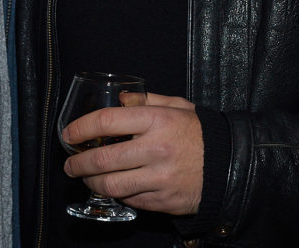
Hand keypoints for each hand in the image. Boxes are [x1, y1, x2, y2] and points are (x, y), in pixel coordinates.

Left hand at [62, 93, 202, 215]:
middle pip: (102, 159)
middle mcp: (156, 149)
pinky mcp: (162, 200)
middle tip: (70, 165)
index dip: (81, 128)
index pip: (107, 122)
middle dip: (78, 164)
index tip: (69, 134)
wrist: (230, 165)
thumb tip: (119, 98)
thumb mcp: (178, 106)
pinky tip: (113, 187)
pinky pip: (129, 199)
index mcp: (157, 121)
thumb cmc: (201, 133)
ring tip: (86, 179)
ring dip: (92, 183)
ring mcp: (159, 177)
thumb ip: (147, 99)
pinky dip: (117, 194)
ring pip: (111, 185)